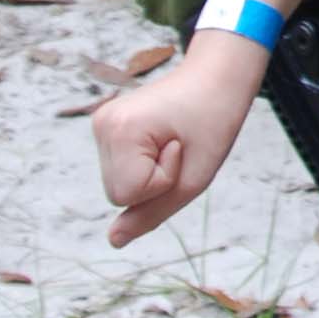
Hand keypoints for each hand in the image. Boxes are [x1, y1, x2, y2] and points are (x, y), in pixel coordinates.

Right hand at [93, 28, 264, 245]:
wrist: (217, 76)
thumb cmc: (213, 120)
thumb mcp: (193, 178)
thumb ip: (150, 213)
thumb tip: (114, 240)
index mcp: (119, 128)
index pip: (126, 195)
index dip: (162, 182)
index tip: (180, 148)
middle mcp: (102, 123)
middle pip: (117, 192)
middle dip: (153, 181)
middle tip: (178, 146)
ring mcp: (101, 122)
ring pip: (118, 184)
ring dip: (148, 173)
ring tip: (170, 140)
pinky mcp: (107, 125)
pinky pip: (120, 170)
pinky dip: (143, 164)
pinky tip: (160, 138)